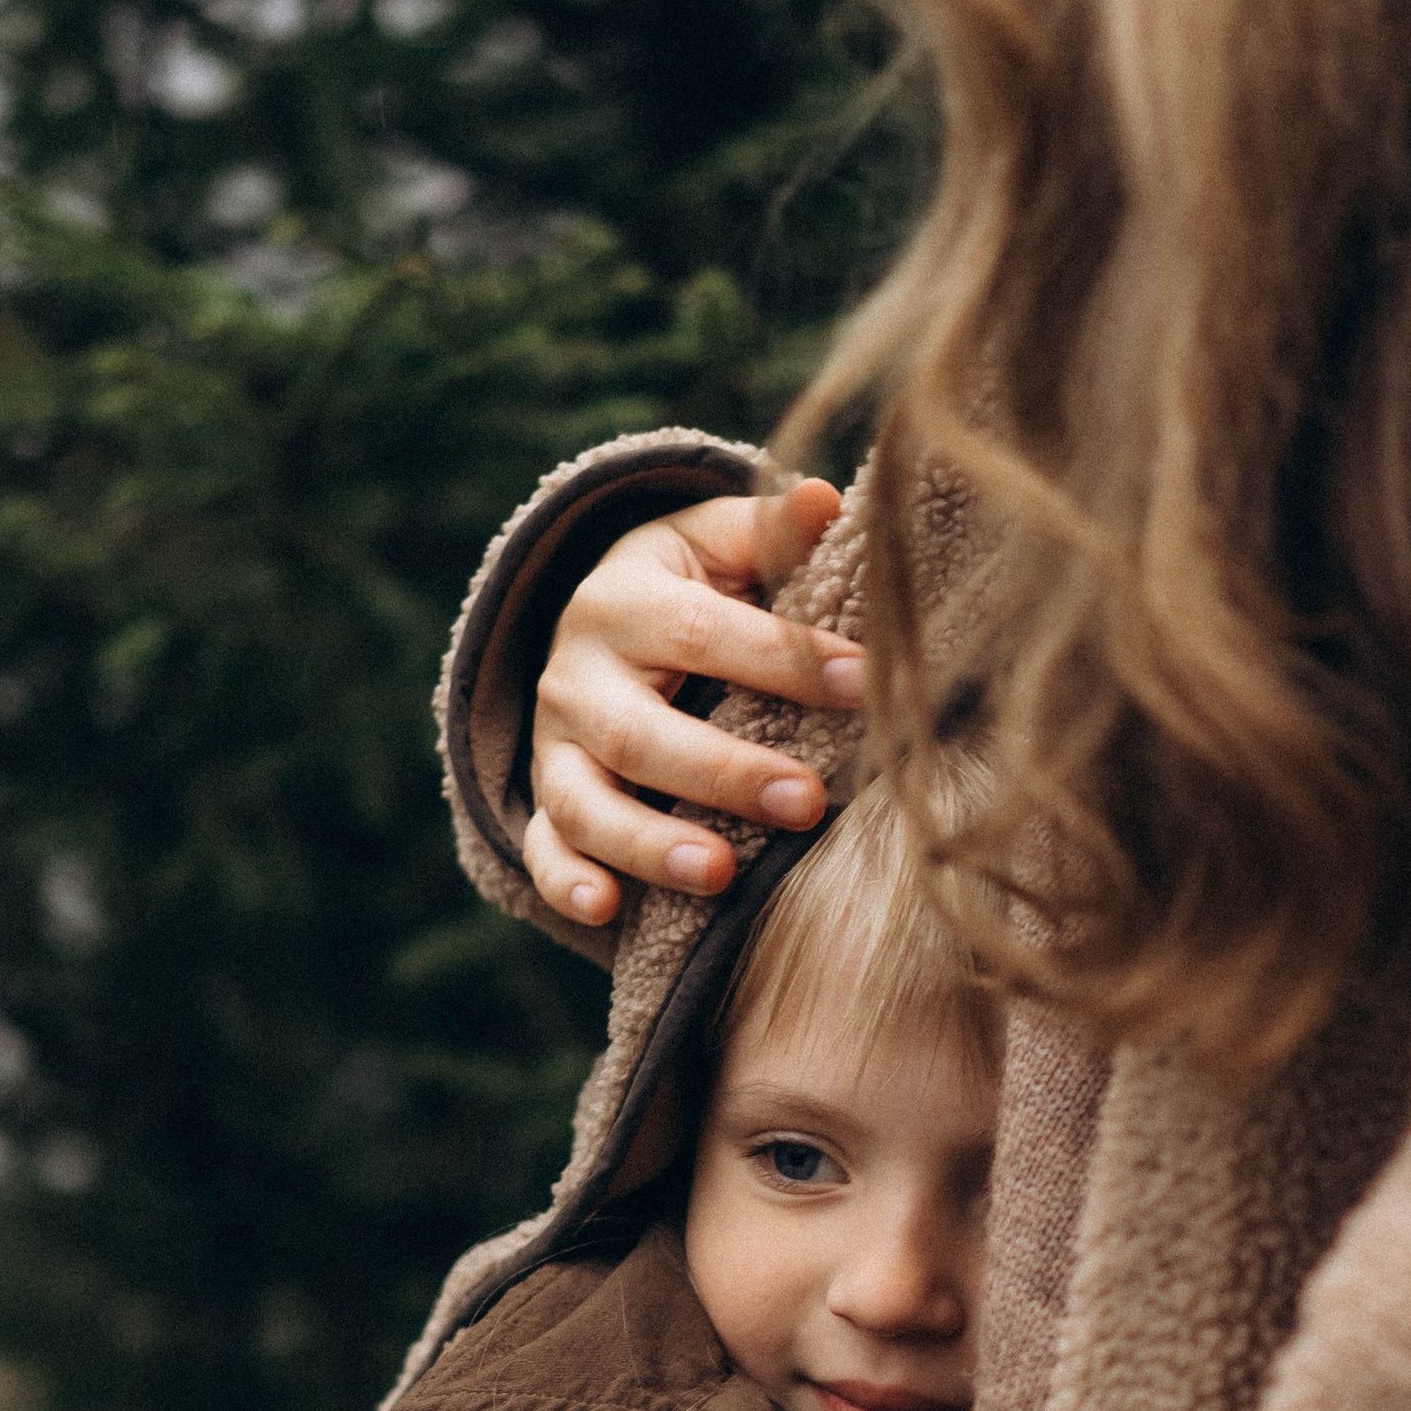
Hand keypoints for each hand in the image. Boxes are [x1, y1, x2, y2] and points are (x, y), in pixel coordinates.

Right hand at [524, 479, 867, 926]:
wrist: (601, 626)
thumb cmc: (689, 586)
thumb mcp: (716, 545)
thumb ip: (766, 530)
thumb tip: (824, 500)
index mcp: (623, 599)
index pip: (702, 632)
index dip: (784, 660)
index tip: (865, 684)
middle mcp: (575, 674)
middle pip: (639, 732)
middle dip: (724, 773)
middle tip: (809, 803)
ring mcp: (554, 746)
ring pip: (585, 804)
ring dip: (649, 843)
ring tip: (721, 875)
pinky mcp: (547, 802)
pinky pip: (545, 851)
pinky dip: (567, 883)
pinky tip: (607, 910)